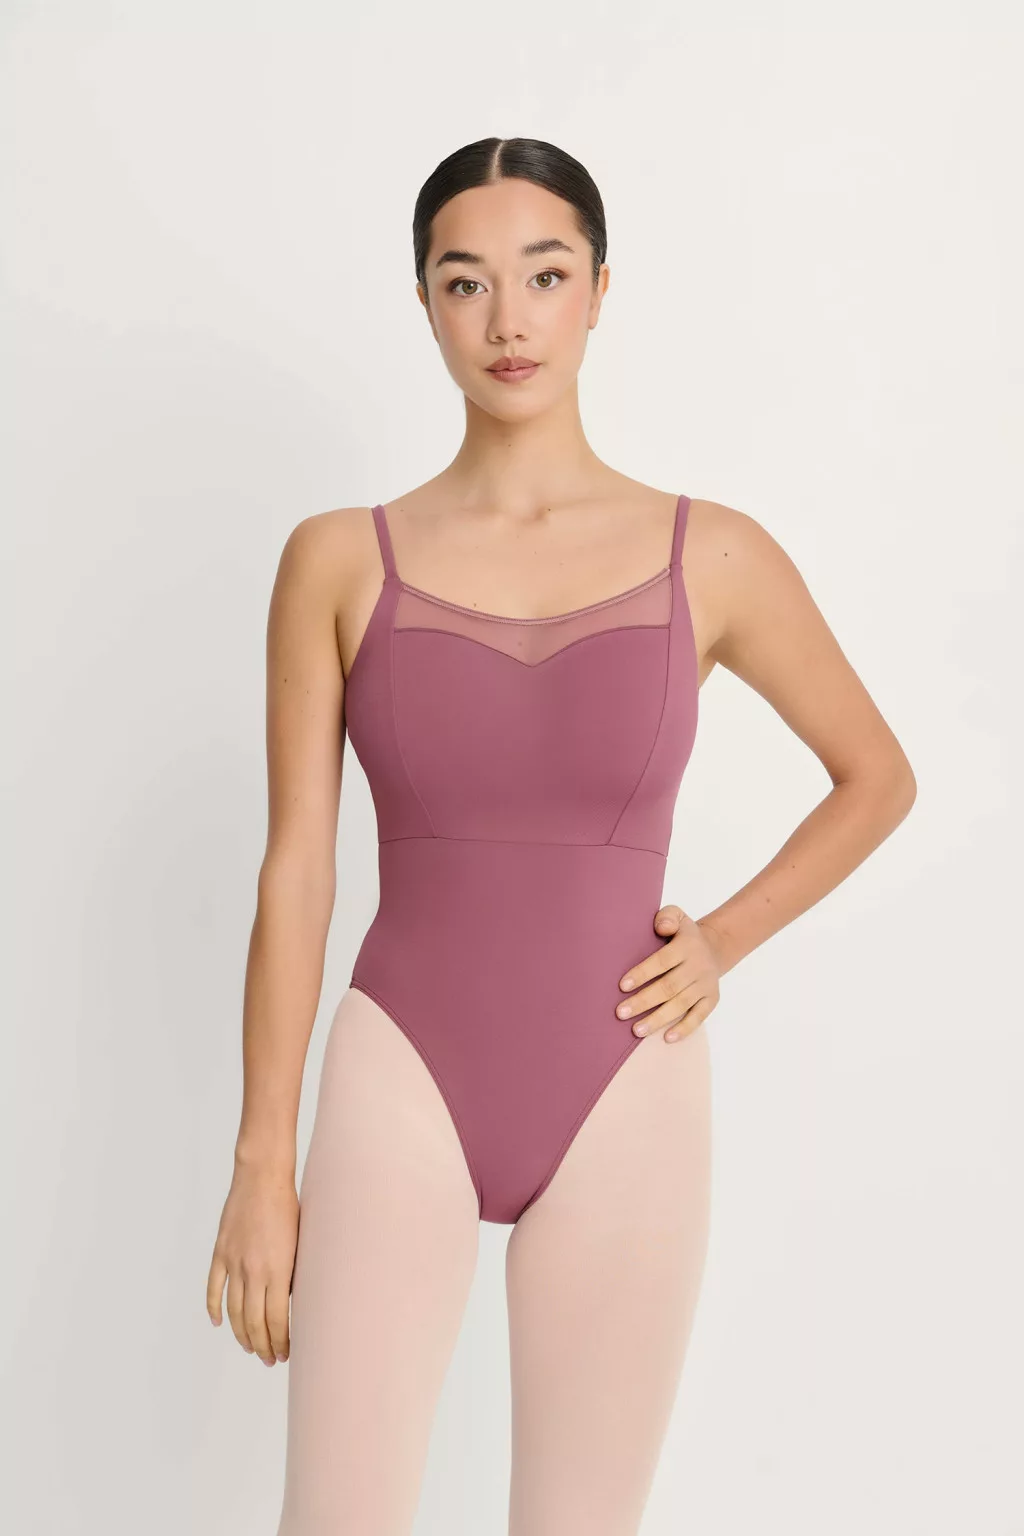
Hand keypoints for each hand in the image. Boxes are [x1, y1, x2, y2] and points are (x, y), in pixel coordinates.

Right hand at [206, 1164, 298, 1365]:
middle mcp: (254, 1271)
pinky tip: (219, 1324)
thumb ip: (291, 1275)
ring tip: (250, 1348)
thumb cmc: (289, 1207)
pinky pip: (214, 1288)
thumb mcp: (300, 1244)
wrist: (263, 1177)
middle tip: (269, 1359)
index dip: (281, 1342)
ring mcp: (234, 1262)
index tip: (285, 1354)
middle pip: (254, 1322)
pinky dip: (214, 1309)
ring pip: (234, 1311)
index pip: (278, 1320)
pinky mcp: (220, 1252)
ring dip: (242, 1335)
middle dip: (263, 1346)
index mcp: (279, 1270)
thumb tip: (287, 1303)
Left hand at [615, 903, 722, 1042]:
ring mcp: (706, 984)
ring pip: (681, 1004)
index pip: (662, 961)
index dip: (642, 973)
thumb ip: (667, 917)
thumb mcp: (677, 916)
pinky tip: (667, 1038)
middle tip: (621, 1013)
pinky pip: (699, 1016)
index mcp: (686, 945)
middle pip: (669, 987)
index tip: (622, 986)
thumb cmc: (683, 934)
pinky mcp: (712, 999)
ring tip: (636, 1030)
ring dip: (658, 1019)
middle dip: (644, 1001)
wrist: (715, 947)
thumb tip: (661, 928)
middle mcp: (698, 966)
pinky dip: (684, 1028)